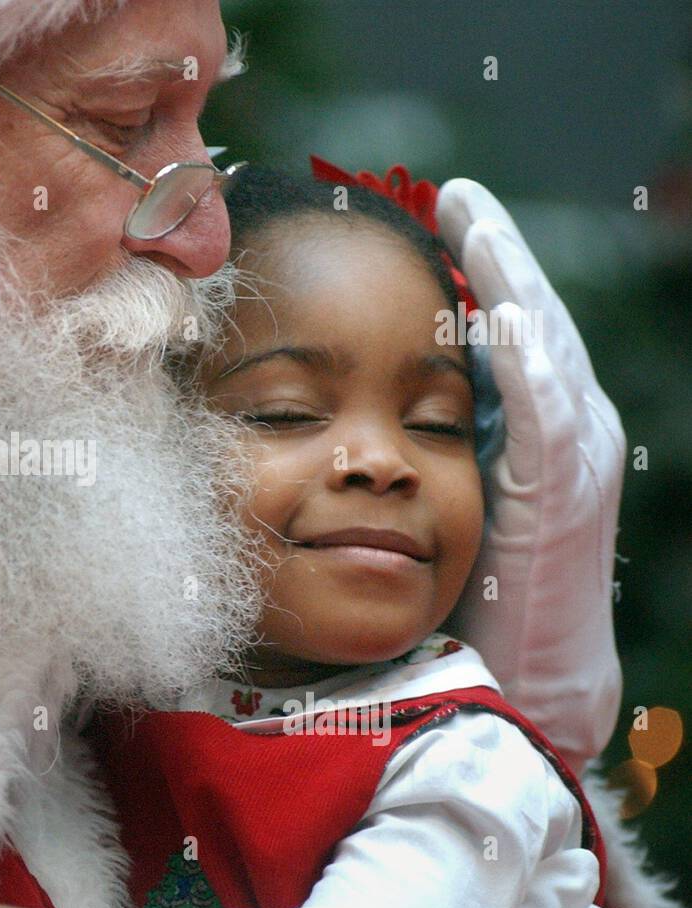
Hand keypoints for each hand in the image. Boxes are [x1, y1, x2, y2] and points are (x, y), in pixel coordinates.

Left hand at [437, 178, 625, 773]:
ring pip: (542, 339)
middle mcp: (568, 424)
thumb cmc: (480, 587)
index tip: (437, 217)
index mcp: (539, 425)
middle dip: (495, 250)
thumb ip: (434, 436)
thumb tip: (383, 392)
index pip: (509, 328)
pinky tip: (488, 302)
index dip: (479, 268)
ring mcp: (576, 450)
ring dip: (507, 274)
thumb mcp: (457, 490)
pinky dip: (518, 349)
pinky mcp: (562, 484)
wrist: (530, 663)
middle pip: (530, 315)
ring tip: (472, 216)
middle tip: (457, 193)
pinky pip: (540, 400)